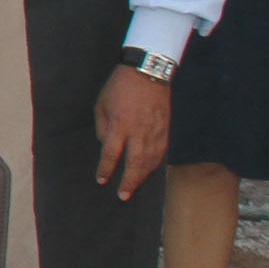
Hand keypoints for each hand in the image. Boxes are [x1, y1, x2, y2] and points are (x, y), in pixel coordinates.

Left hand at [93, 66, 171, 200]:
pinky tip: (149, 171)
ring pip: (151, 160)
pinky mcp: (166, 128)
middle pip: (134, 163)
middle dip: (128, 181)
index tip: (102, 180)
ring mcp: (155, 130)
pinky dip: (155, 164)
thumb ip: (103, 128)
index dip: (106, 169)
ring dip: (142, 176)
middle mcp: (138, 131)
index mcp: (120, 124)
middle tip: (122, 195)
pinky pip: (162, 151)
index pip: (111, 154)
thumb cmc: (120, 87)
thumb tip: (106, 146)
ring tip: (134, 187)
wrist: (147, 71)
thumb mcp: (102, 105)